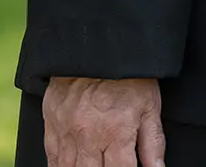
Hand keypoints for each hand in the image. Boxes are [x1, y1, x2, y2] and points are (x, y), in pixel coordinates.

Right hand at [43, 77, 165, 166]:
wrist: (96, 50)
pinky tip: (72, 166)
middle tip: (110, 164)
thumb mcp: (150, 106)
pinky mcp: (52, 128)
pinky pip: (53, 160)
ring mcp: (67, 134)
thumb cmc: (128, 77)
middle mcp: (89, 138)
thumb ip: (153, 144)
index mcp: (116, 134)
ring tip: (95, 163)